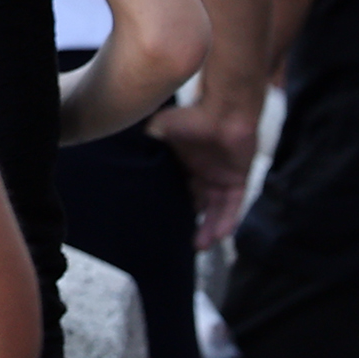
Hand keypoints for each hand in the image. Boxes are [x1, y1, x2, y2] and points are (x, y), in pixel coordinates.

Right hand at [146, 100, 259, 248]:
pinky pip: (233, 205)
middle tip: (180, 243)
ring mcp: (221, 177)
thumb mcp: (158, 128)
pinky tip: (219, 236)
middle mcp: (202, 173)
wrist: (222, 111)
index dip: (171, 206)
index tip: (161, 223)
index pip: (177, 190)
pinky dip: (227, 220)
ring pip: (216, 210)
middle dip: (190, 224)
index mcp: (183, 163)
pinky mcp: (238, 179)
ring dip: (209, 228)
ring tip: (199, 246)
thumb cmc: (190, 116)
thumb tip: (119, 149)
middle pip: (197, 204)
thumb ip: (146, 141)